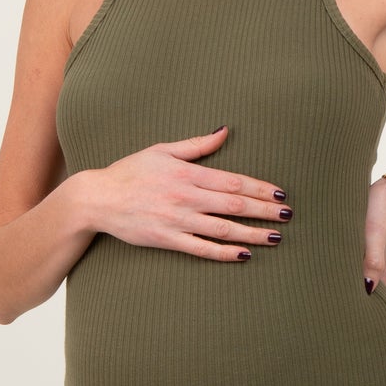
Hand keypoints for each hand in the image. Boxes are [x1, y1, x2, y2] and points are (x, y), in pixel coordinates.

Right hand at [87, 125, 291, 261]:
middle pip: (235, 204)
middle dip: (264, 211)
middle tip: (288, 216)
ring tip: (275, 238)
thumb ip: (197, 145)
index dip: (260, 188)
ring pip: (223, 229)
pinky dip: (224, 253)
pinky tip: (244, 254)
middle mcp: (186, 196)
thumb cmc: (130, 172)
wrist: (98, 198)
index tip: (280, 194)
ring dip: (252, 233)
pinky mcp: (167, 240)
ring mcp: (177, 220)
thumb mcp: (162, 150)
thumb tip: (225, 131)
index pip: (233, 181)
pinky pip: (202, 249)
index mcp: (188, 173)